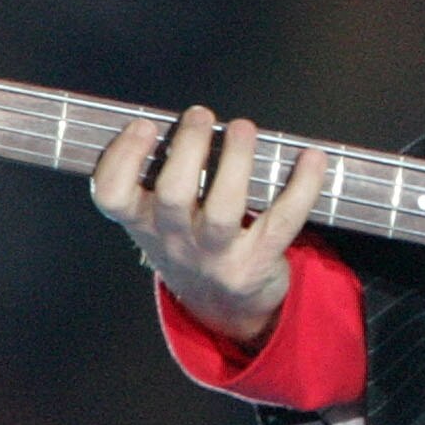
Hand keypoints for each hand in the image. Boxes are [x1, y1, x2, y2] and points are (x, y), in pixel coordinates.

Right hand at [91, 107, 329, 346]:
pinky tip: (312, 157)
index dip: (122, 158)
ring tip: (243, 128)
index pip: (113, 196)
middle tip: (201, 115)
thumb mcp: (160, 221)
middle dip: (188, 148)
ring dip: (236, 162)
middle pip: (173, 194)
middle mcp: (175, 241)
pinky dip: (302, 187)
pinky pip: (282, 222)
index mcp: (145, 223)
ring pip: (223, 209)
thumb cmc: (193, 245)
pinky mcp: (257, 263)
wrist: (225, 309)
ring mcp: (216, 255)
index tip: (144, 125)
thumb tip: (182, 116)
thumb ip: (159, 177)